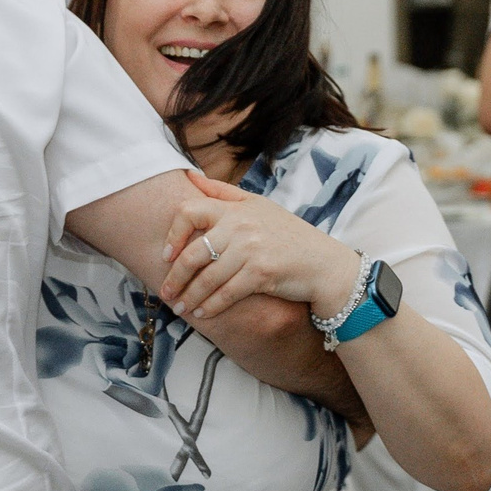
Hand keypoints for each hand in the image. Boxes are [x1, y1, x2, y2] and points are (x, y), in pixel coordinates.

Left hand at [159, 171, 364, 323]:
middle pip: (193, 252)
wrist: (324, 264)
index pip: (189, 211)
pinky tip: (203, 313)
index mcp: (237, 207)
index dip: (172, 235)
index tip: (166, 255)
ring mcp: (251, 249)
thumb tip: (190, 177)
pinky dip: (211, 306)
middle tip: (167, 292)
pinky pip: (226, 293)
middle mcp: (242, 225)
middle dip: (175, 277)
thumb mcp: (258, 205)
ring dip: (190, 297)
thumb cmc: (289, 236)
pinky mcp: (261, 272)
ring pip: (207, 277)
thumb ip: (223, 193)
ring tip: (180, 307)